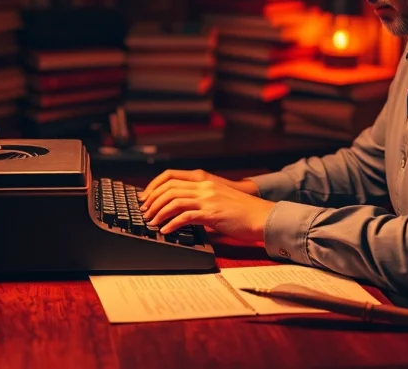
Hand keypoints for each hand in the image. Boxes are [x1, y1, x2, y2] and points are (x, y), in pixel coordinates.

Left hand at [138, 170, 274, 242]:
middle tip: (144, 212)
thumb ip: (201, 201)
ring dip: (158, 212)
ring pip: (174, 201)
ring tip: (152, 222)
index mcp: (204, 180)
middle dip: (152, 200)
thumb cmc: (243, 211)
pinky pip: (185, 217)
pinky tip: (166, 230)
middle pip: (168, 188)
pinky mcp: (212, 213)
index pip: (170, 176)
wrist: (263, 216)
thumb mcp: (219, 199)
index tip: (145, 197)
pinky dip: (172, 224)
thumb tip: (182, 213)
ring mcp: (208, 199)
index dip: (154, 186)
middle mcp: (204, 186)